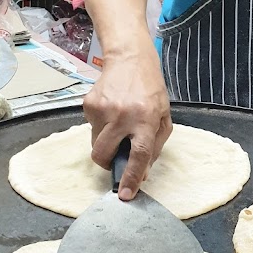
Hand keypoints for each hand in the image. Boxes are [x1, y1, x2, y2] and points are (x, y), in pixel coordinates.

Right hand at [82, 34, 171, 199]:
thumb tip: (141, 172)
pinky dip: (101, 126)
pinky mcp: (89, 104)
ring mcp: (103, 109)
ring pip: (96, 143)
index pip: (138, 154)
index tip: (125, 194)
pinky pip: (91, 128)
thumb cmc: (150, 89)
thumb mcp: (163, 116)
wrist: (129, 59)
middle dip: (107, 163)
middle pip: (103, 154)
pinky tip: (112, 110)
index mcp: (145, 119)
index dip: (131, 176)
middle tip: (116, 155)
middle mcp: (123, 115)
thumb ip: (154, 145)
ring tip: (118, 122)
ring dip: (106, 141)